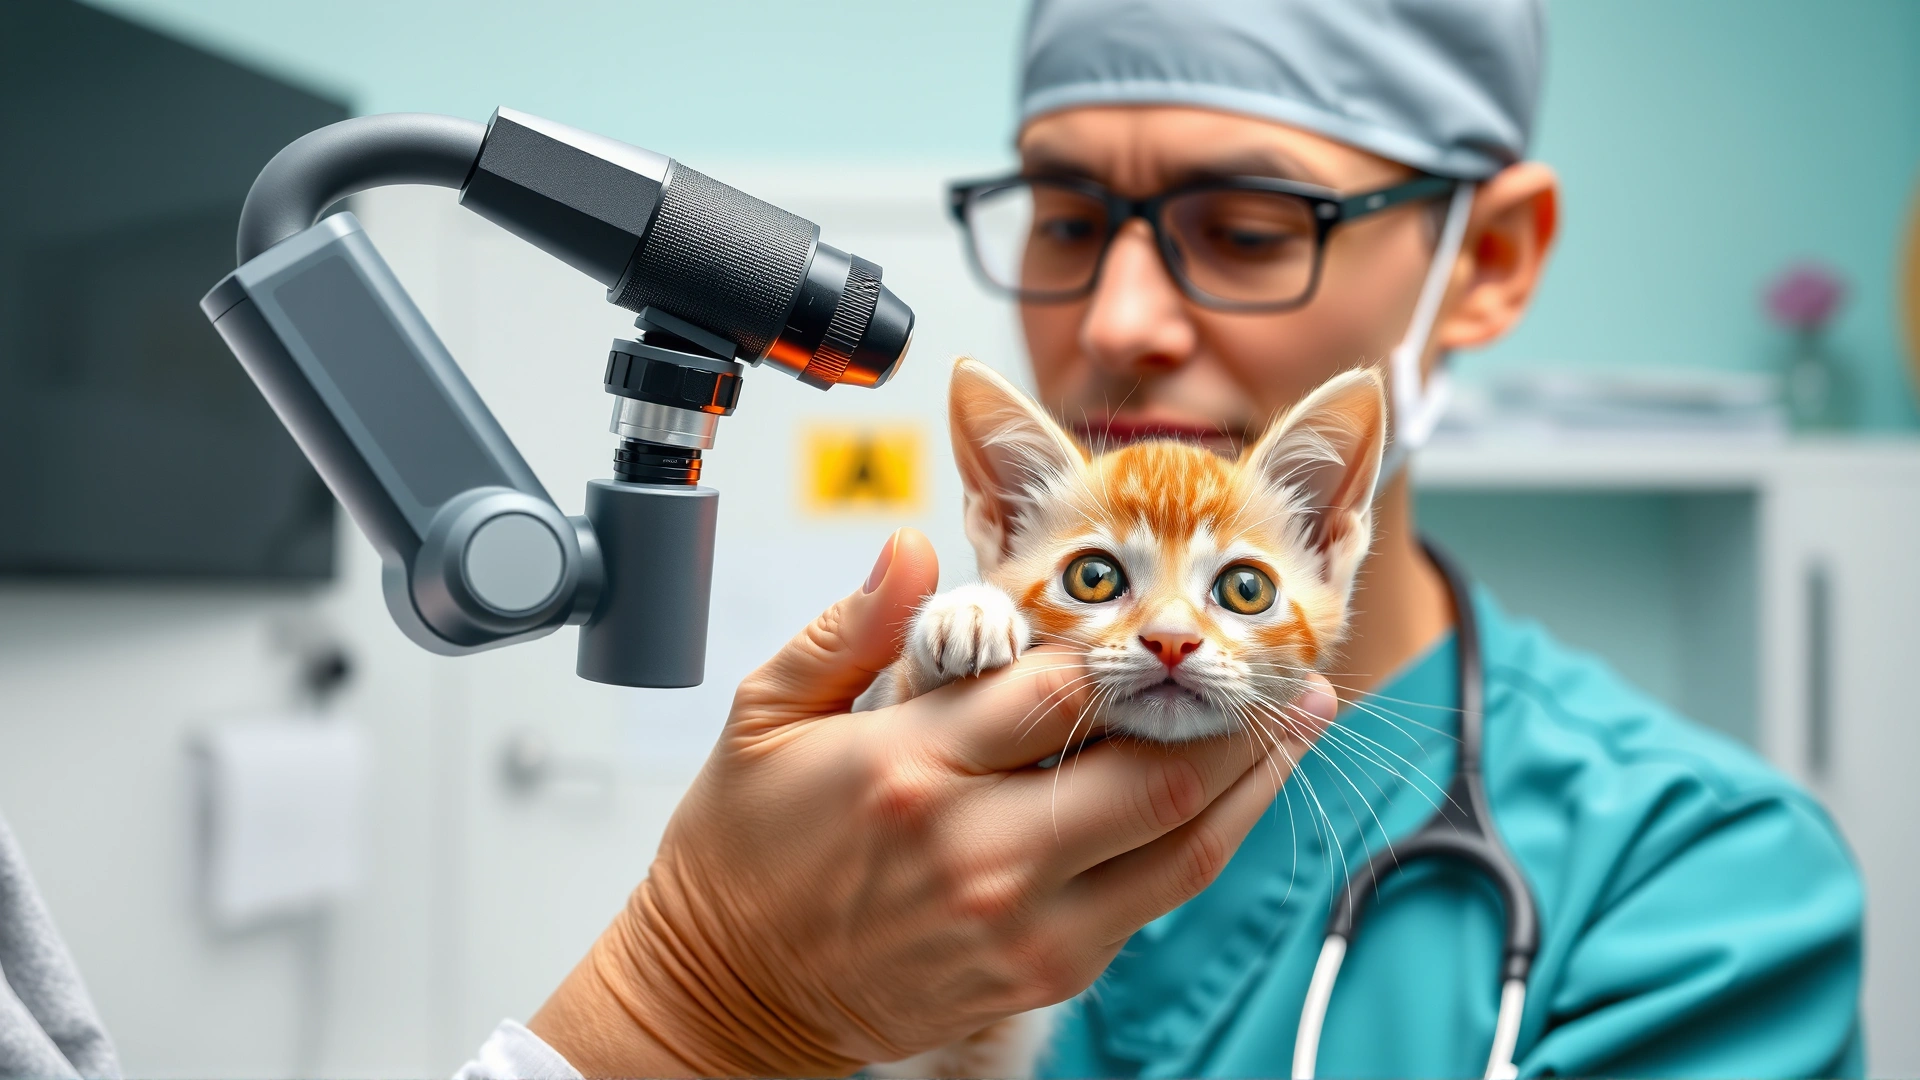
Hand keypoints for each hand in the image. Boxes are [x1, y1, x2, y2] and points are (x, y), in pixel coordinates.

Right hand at [529, 529, 1335, 1076]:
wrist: (734, 990)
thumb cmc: (744, 845)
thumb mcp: (763, 715)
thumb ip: (851, 628)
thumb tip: (912, 545)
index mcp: (909, 770)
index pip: (1055, 689)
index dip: (1123, 646)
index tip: (1164, 610)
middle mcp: (979, 852)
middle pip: (1149, 774)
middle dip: (1229, 719)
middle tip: (1291, 671)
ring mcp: (1021, 923)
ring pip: (1178, 847)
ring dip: (1250, 783)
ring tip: (1301, 724)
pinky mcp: (1043, 972)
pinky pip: (1152, 899)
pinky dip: (1202, 843)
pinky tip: (1231, 795)